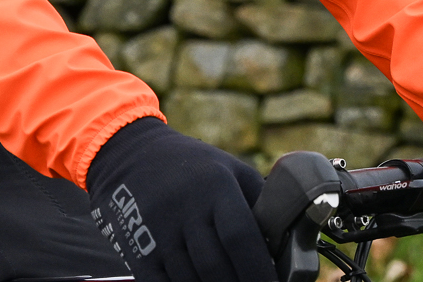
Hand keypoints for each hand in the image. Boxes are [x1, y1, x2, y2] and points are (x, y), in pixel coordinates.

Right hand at [86, 117, 274, 281]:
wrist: (133, 154)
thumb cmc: (195, 168)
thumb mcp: (231, 170)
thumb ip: (260, 203)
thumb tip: (290, 243)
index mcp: (215, 186)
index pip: (239, 236)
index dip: (258, 269)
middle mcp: (185, 208)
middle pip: (214, 265)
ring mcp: (157, 230)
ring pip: (188, 279)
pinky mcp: (137, 248)